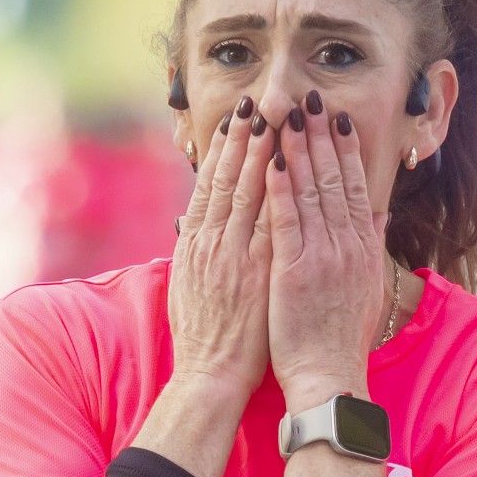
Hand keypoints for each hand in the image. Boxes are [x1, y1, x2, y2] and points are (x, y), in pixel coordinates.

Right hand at [168, 95, 279, 399]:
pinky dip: (274, 190)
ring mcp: (232, 255)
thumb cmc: (204, 337)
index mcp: (195, 245)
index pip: (210, 186)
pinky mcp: (254, 271)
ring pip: (246, 192)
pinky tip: (286, 164)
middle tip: (256, 101)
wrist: (210, 375)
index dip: (224, 150)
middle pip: (227, 179)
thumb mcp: (190, 286)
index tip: (238, 120)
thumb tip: (198, 223)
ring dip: (260, 152)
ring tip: (273, 117)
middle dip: (242, 139)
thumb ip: (198, 251)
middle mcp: (211, 243)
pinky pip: (267, 220)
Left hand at [262, 98, 389, 395]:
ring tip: (291, 113)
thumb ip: (372, 244)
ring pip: (311, 190)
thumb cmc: (340, 338)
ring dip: (301, 149)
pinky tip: (274, 160)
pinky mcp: (294, 269)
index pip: (355, 186)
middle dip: (324, 134)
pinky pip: (287, 220)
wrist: (328, 377)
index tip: (339, 116)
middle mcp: (346, 245)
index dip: (347, 148)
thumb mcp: (367, 286)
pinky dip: (282, 188)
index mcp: (361, 247)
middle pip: (335, 178)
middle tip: (314, 97)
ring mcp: (322, 255)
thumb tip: (382, 211)